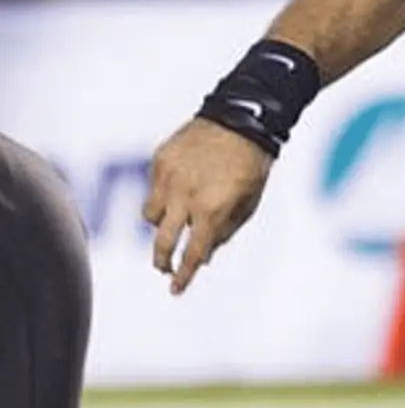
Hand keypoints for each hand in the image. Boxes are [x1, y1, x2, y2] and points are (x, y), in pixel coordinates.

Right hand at [143, 117, 272, 294]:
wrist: (243, 118)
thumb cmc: (251, 163)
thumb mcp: (249, 201)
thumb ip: (226, 230)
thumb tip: (203, 257)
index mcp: (213, 209)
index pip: (192, 253)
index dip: (183, 276)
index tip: (176, 290)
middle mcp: (186, 196)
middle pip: (161, 242)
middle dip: (162, 261)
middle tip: (165, 268)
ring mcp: (169, 178)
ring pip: (150, 216)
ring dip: (162, 224)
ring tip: (177, 218)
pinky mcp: (160, 160)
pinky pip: (152, 189)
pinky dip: (163, 194)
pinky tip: (180, 185)